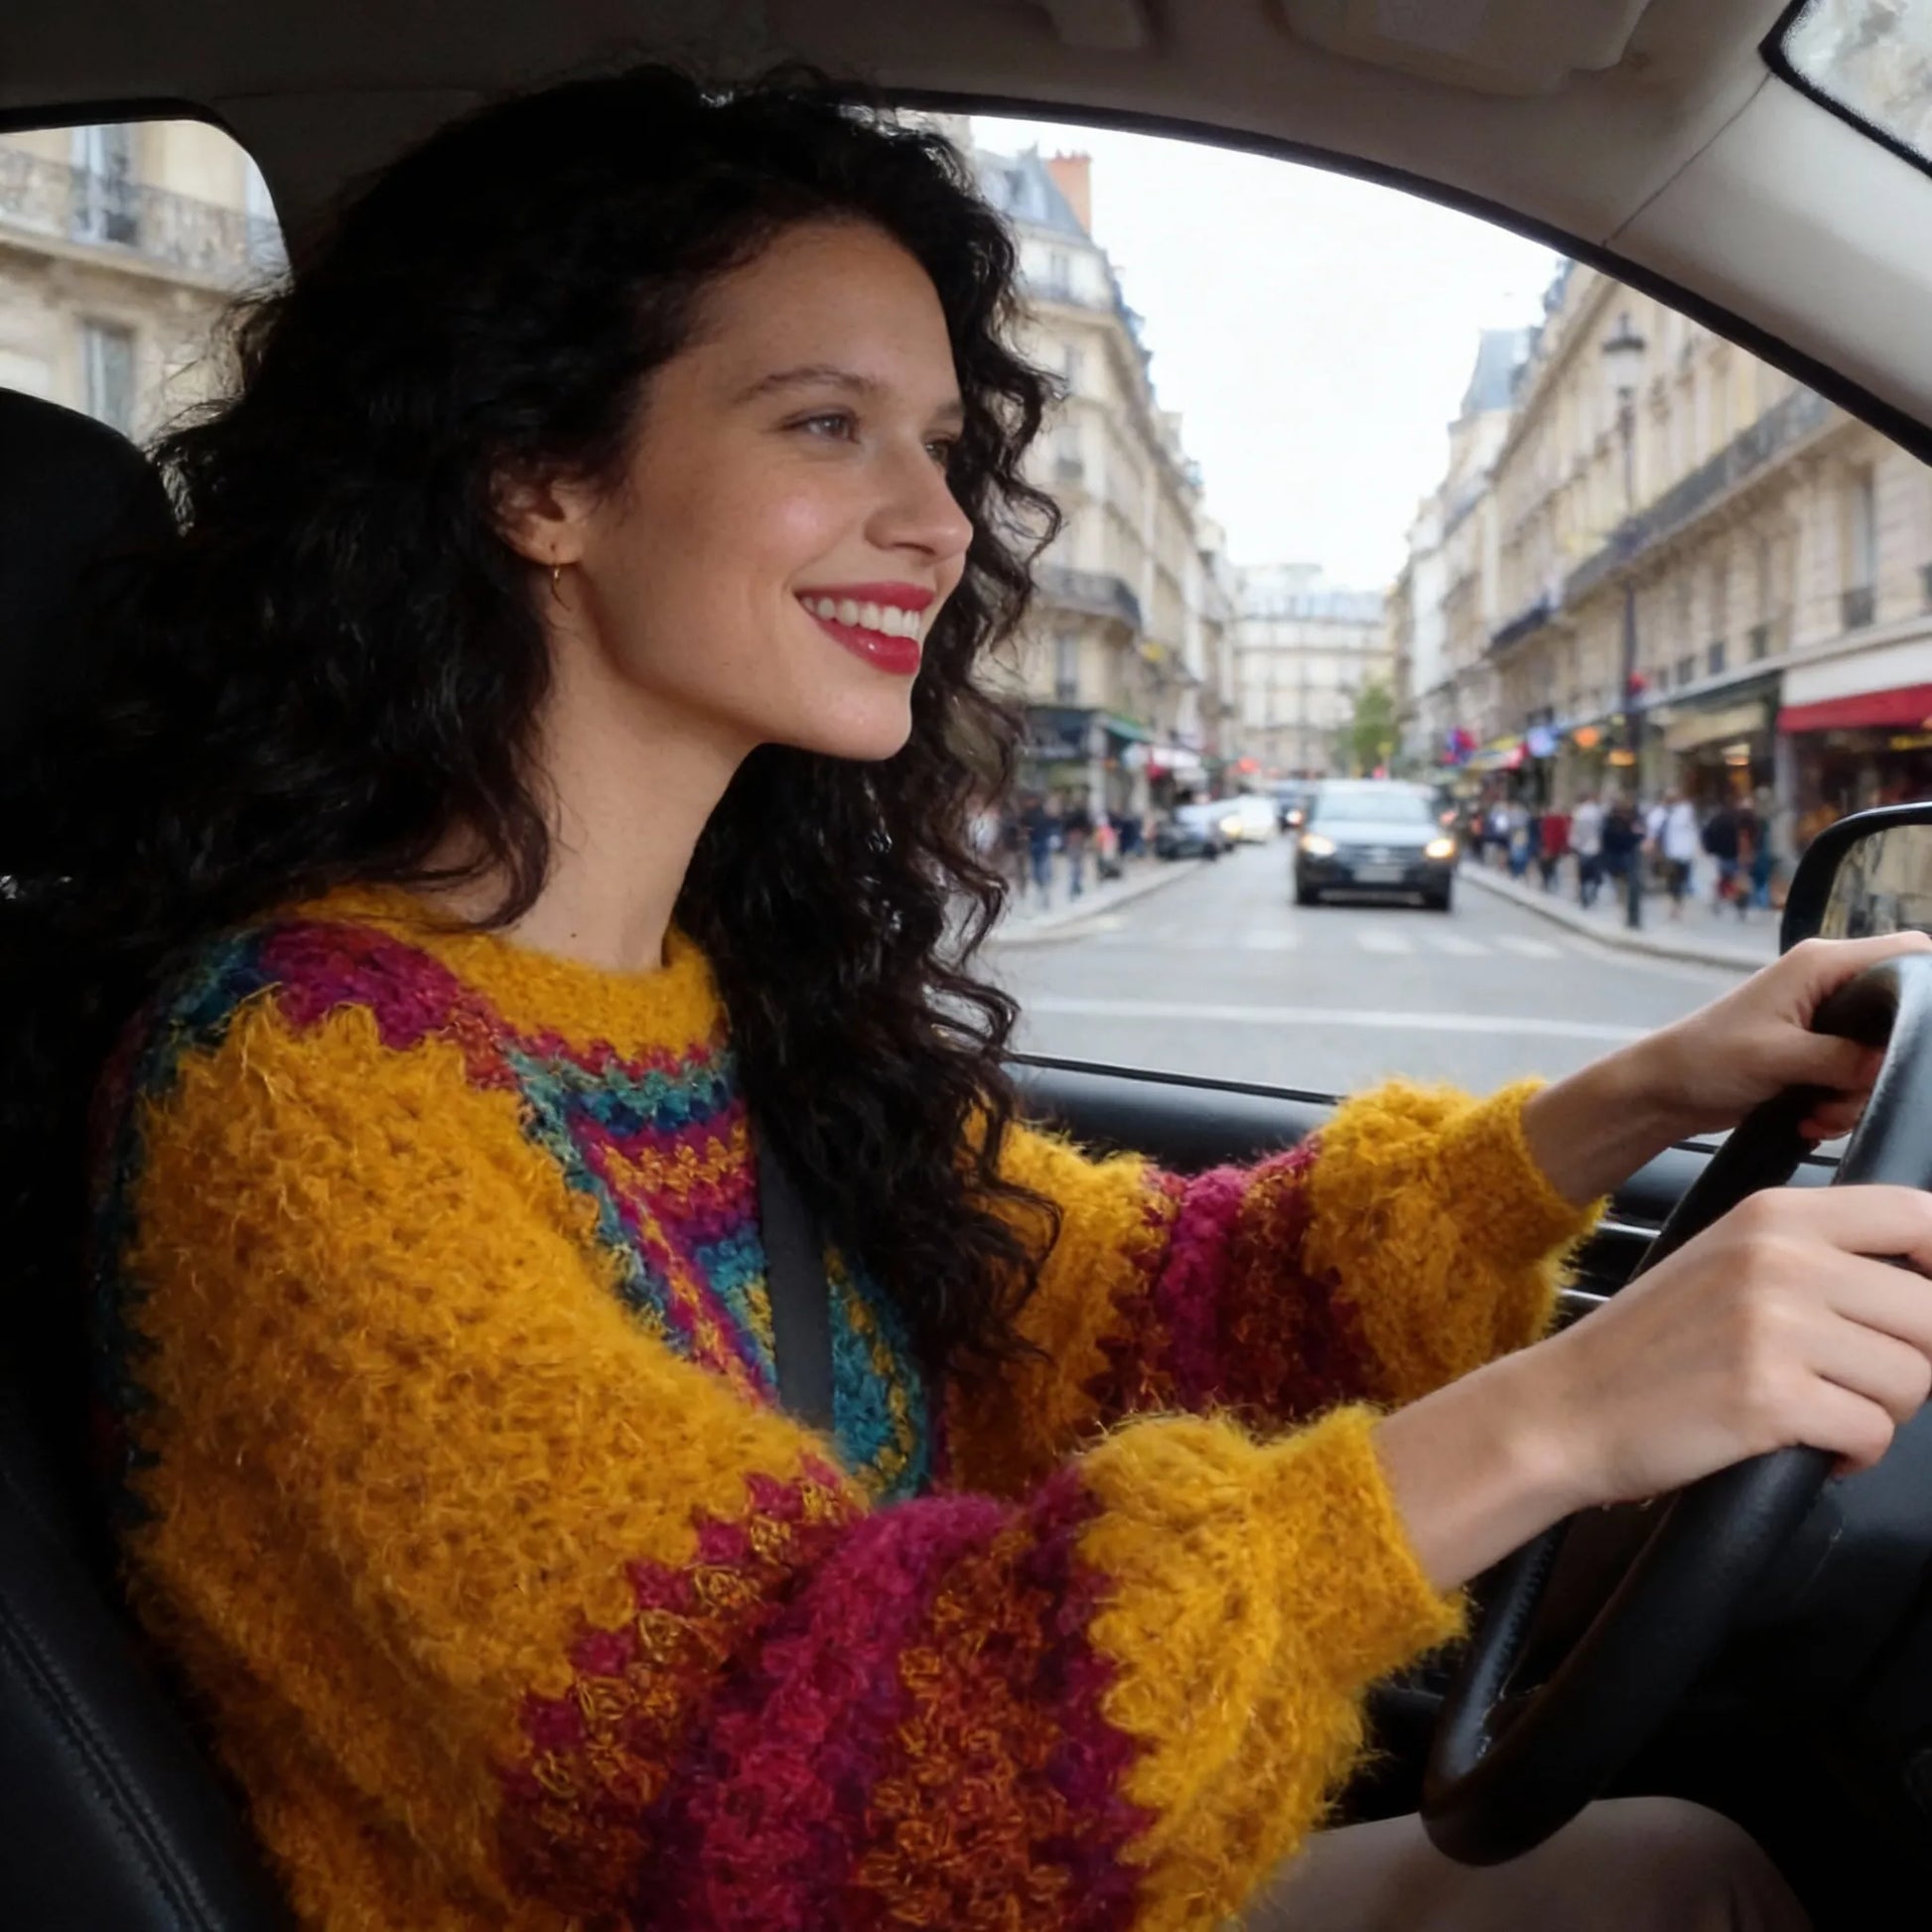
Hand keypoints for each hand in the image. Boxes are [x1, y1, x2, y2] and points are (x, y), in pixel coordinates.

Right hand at [1522, 1184, 1931, 1505]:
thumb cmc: (1652, 1346)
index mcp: (1773, 1216)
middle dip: (1911, 1364)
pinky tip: (1808, 1447)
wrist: (1569, 1407)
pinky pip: (1872, 1433)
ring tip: (1821, 1413)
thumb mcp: (1728, 1262)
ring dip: (1879, 1413)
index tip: (1925, 1307)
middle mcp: (1779, 1259)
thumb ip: (1816, 1256)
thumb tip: (1923, 1284)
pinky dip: (1851, 1454)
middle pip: (1930, 1314)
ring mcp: (1774, 1327)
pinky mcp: (1769, 1398)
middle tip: (1857, 1384)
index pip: (1917, 1215)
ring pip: (1912, 1379)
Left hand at [1629, 932, 1931, 1139]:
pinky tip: (1808, 1120)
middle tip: (1846, 1093)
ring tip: (1816, 1114)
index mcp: (1822, 964)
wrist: (1664, 1091)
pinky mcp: (1818, 1054)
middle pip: (1901, 1018)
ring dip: (1856, 1097)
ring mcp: (1825, 1021)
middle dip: (1882, 1067)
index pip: (1908, 952)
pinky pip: (1856, 1080)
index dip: (1929, 985)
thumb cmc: (1707, 1058)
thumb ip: (1843, 1058)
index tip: (1921, 1038)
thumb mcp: (1779, 1057)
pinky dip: (1840, 1106)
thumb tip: (1892, 1061)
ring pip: (1881, 1058)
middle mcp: (1830, 985)